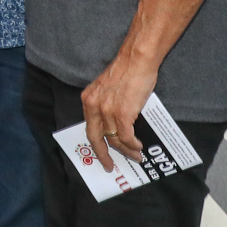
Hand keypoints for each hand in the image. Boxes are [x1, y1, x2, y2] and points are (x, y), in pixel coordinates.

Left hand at [81, 51, 157, 170]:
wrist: (136, 61)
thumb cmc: (126, 72)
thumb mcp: (106, 89)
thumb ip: (105, 104)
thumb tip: (114, 124)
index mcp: (88, 99)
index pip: (89, 127)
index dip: (95, 142)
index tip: (100, 153)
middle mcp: (94, 106)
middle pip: (95, 138)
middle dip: (102, 154)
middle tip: (109, 166)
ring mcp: (107, 111)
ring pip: (115, 140)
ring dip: (126, 151)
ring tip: (136, 156)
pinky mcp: (122, 114)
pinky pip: (126, 137)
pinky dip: (133, 145)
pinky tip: (138, 147)